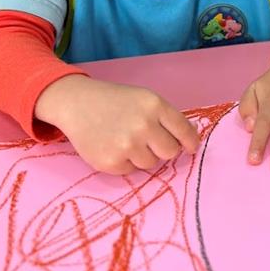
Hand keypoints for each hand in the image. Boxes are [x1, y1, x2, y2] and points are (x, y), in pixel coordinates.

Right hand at [34, 75, 199, 173]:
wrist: (77, 104)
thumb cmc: (115, 101)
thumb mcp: (144, 99)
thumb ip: (165, 118)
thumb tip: (188, 141)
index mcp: (155, 105)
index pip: (183, 130)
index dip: (190, 141)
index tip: (192, 147)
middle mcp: (143, 125)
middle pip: (170, 152)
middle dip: (164, 149)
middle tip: (150, 141)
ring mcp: (127, 145)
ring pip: (151, 164)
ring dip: (143, 156)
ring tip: (126, 140)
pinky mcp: (111, 162)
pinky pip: (131, 171)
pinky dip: (125, 162)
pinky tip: (113, 146)